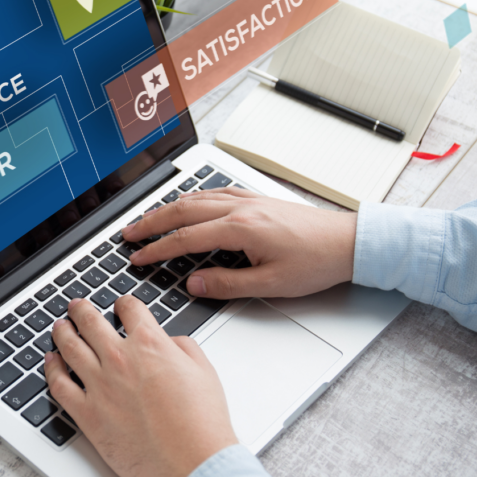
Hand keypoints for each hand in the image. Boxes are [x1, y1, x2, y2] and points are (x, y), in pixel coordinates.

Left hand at [46, 297, 237, 476]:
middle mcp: (121, 359)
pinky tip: (50, 362)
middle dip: (82, 310)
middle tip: (77, 306)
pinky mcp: (88, 414)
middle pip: (91, 322)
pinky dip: (51, 369)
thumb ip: (182, 347)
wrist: (193, 463)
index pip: (129, 308)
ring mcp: (100, 386)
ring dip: (62, 332)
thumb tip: (169, 342)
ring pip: (70, 347)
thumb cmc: (202, 424)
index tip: (120, 305)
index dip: (124, 303)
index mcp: (150, 344)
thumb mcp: (203, 370)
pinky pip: (60, 385)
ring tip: (60, 326)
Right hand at [121, 187, 355, 298]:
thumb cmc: (315, 262)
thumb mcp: (271, 284)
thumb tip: (195, 284)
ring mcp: (247, 199)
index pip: (186, 238)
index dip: (158, 249)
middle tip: (128, 233)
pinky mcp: (255, 198)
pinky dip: (191, 198)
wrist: (348, 242)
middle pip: (182, 210)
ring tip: (147, 219)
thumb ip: (228, 284)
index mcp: (241, 228)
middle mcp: (240, 208)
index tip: (138, 257)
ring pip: (195, 198)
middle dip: (151, 222)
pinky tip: (186, 203)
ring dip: (167, 208)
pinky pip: (213, 192)